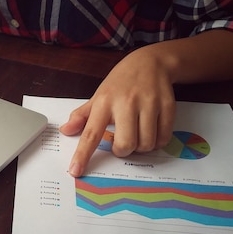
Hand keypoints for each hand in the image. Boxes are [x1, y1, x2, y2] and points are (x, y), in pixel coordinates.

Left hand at [59, 47, 175, 176]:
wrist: (150, 63)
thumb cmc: (120, 83)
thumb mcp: (98, 96)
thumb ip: (82, 115)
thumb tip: (65, 131)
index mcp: (104, 103)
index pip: (91, 133)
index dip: (83, 155)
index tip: (76, 171)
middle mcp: (126, 103)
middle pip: (125, 145)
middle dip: (123, 151)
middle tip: (122, 142)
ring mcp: (148, 104)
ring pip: (145, 144)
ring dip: (141, 147)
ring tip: (137, 135)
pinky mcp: (167, 106)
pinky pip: (163, 138)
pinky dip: (157, 141)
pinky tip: (151, 131)